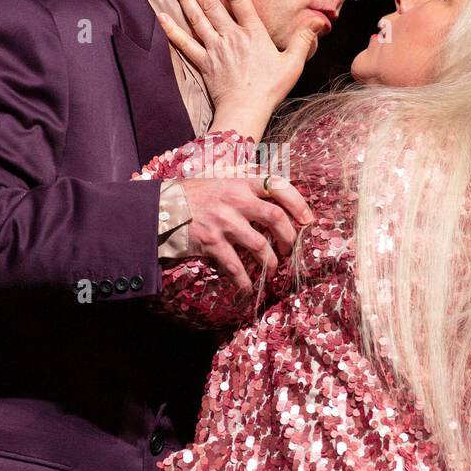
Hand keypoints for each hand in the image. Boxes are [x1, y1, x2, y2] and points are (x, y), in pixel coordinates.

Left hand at [155, 0, 315, 137]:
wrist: (245, 111)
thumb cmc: (270, 89)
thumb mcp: (293, 64)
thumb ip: (304, 40)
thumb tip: (319, 21)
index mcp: (253, 34)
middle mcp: (230, 37)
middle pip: (211, 5)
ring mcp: (214, 50)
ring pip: (196, 19)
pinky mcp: (203, 64)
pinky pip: (184, 44)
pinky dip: (172, 30)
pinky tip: (162, 17)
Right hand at [179, 175, 314, 293]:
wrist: (162, 207)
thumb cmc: (196, 195)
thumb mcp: (222, 182)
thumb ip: (246, 189)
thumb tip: (276, 203)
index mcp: (241, 183)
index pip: (279, 186)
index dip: (298, 203)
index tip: (308, 219)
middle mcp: (235, 200)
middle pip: (276, 218)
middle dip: (289, 237)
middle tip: (289, 249)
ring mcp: (224, 221)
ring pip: (260, 246)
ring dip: (270, 262)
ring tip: (272, 270)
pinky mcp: (211, 241)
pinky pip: (235, 266)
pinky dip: (244, 280)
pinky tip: (247, 288)